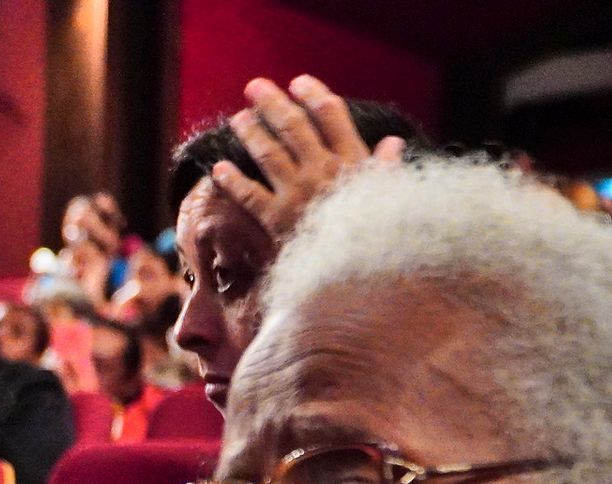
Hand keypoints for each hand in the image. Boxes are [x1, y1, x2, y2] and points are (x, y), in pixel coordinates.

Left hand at [211, 75, 406, 239]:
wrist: (357, 274)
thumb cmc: (377, 233)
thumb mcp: (388, 196)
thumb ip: (385, 168)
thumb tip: (393, 144)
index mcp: (353, 161)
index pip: (331, 116)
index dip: (313, 95)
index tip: (297, 82)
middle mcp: (323, 170)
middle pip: (294, 127)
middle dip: (272, 103)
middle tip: (254, 87)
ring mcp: (297, 193)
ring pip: (269, 154)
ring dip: (250, 133)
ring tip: (236, 119)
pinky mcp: (276, 219)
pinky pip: (249, 195)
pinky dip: (232, 181)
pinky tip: (219, 170)